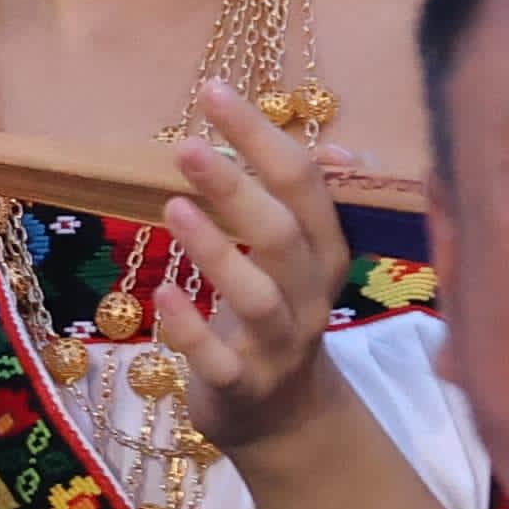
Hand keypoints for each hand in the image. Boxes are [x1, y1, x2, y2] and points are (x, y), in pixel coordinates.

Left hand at [155, 80, 353, 454]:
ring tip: (173, 207)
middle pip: (284, 235)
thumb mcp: (301, 257)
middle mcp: (310, 293)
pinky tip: (164, 293)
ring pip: (258, 296)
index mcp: (324, 251)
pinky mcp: (243, 386)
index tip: (213, 90)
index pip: (305, 185)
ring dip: (217, 251)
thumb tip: (344, 148)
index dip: (264, 136)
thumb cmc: (280, 312)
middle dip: (241, 188)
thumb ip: (309, 200)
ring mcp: (279, 344)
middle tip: (187, 146)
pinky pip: (220, 360)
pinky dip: (191, 328)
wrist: (285, 417)